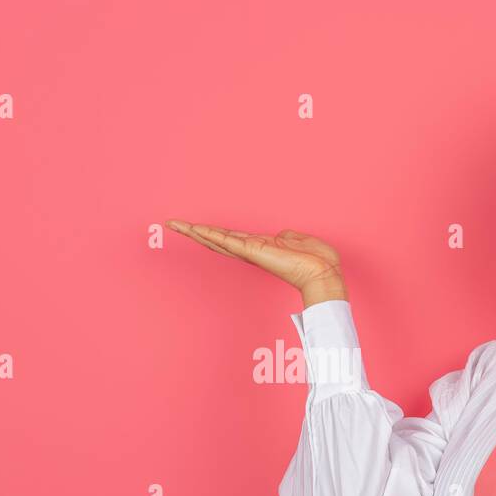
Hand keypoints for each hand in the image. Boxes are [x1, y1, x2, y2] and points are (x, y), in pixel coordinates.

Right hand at [165, 220, 346, 305]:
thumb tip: (282, 235)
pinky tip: (195, 229)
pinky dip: (210, 235)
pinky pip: (227, 241)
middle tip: (173, 224)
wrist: (322, 272)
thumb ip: (286, 237)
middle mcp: (251, 251)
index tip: (197, 227)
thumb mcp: (298, 241)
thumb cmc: (315, 260)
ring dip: (195, 232)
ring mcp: (250, 252)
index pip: (231, 238)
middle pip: (217, 240)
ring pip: (217, 240)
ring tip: (175, 225)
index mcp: (261, 248)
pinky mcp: (253, 252)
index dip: (213, 233)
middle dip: (194, 232)